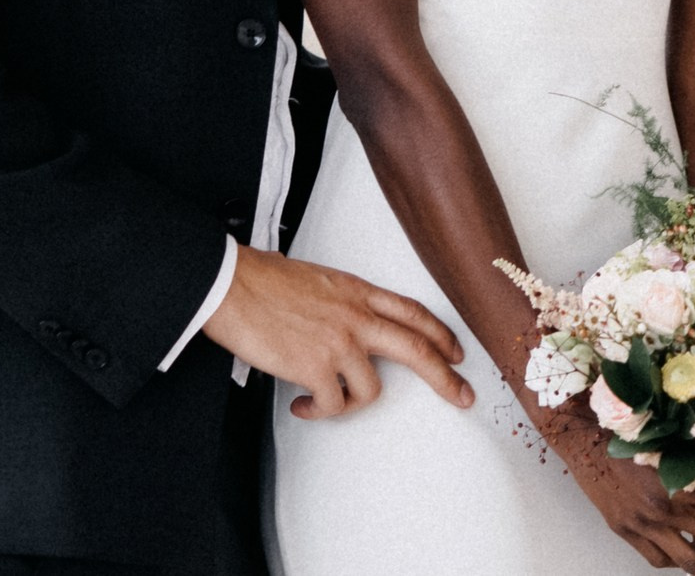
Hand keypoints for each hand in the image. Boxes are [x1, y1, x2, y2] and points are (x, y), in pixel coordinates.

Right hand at [201, 246, 473, 418]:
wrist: (232, 285)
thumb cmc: (264, 281)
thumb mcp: (320, 281)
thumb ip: (344, 303)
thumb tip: (350, 328)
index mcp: (359, 292)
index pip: (413, 312)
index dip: (440, 333)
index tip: (456, 351)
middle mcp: (357, 317)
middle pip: (418, 349)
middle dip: (446, 377)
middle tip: (462, 395)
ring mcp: (340, 343)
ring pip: (371, 390)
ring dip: (349, 403)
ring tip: (323, 401)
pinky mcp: (316, 368)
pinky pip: (333, 405)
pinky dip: (318, 412)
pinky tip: (302, 405)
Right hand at [539, 406, 694, 574]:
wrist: (583, 435)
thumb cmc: (630, 428)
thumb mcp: (672, 441)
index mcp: (679, 482)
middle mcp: (662, 509)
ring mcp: (641, 525)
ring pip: (687, 561)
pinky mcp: (624, 531)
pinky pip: (657, 559)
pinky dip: (676, 562)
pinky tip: (689, 561)